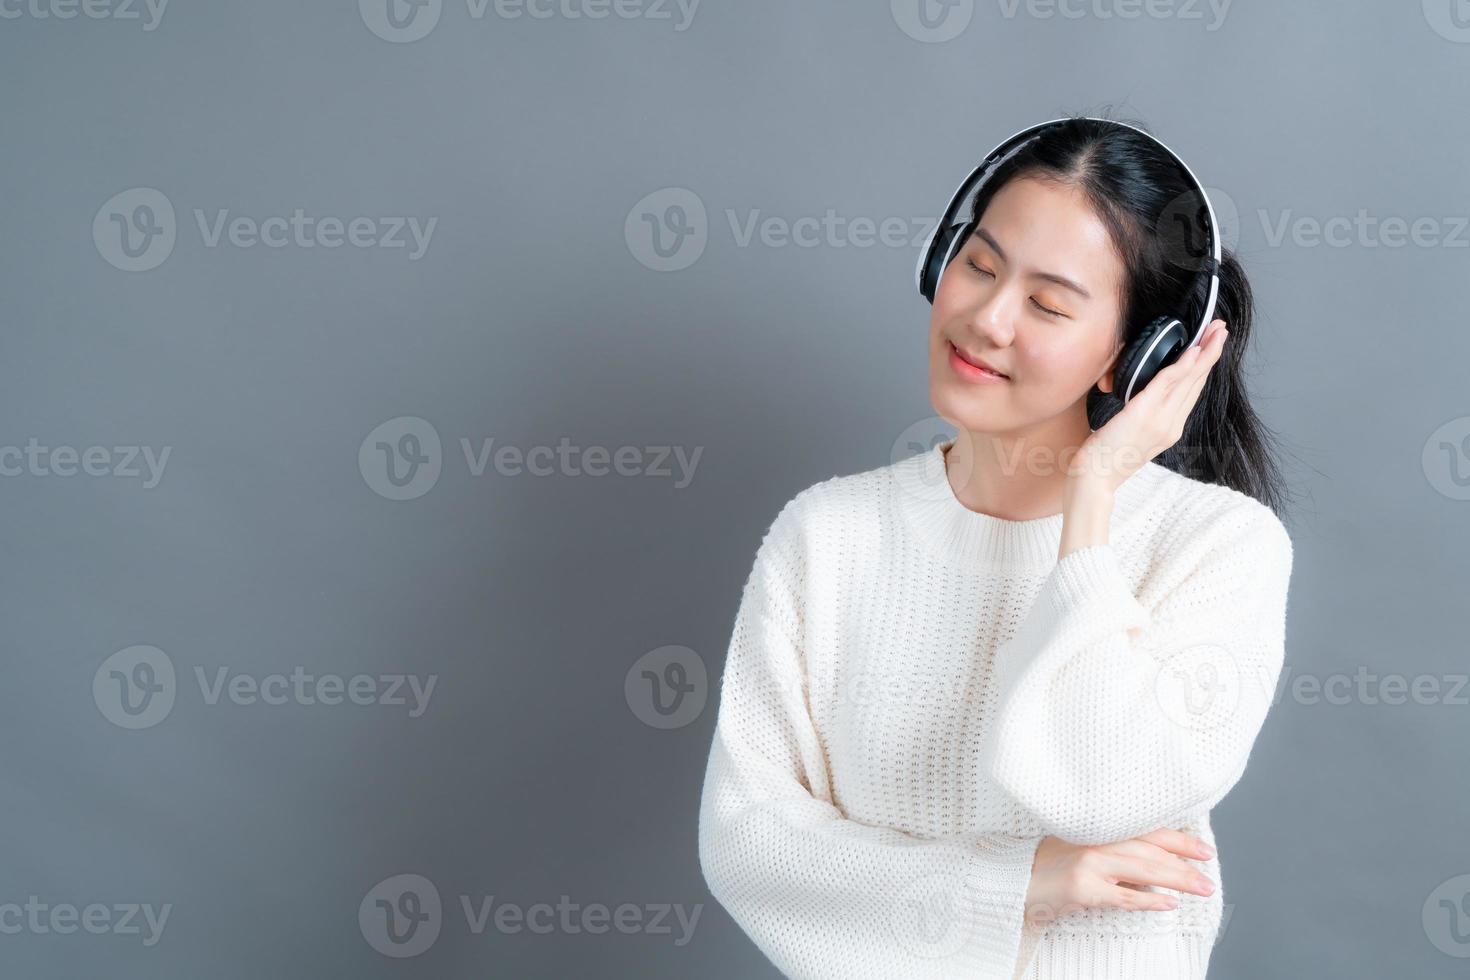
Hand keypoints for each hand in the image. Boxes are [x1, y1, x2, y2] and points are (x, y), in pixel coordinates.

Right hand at [1024, 828, 1216, 922]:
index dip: (1178, 839)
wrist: (1011, 881)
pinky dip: (1148, 902)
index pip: (1146, 830)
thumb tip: (1154, 866)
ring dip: (1177, 880)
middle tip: (1209, 874)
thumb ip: (1112, 851)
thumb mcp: (1079, 848)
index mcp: (1097, 830)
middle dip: (1184, 862)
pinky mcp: (1082, 889)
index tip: (1204, 850)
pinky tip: (1168, 905)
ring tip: (1201, 889)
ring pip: (1143, 870)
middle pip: (1150, 850)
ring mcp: (1088, 865)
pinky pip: (1123, 897)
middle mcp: (1095, 842)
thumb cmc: (1046, 866)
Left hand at [1068, 319, 1228, 494]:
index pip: (1192, 391)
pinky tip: (1192, 351)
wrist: (1093, 480)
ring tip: (1216, 331)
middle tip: (1221, 328)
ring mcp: (1160, 422)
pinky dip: (1181, 367)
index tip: (1213, 344)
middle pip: (1196, 383)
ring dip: (1203, 352)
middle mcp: (1171, 425)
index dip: (1204, 366)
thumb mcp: (1129, 433)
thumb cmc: (1105, 457)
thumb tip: (1140, 395)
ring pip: (1188, 380)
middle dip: (1211, 353)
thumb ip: (1141, 414)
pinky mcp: (1143, 417)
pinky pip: (1167, 386)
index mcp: (1169, 428)